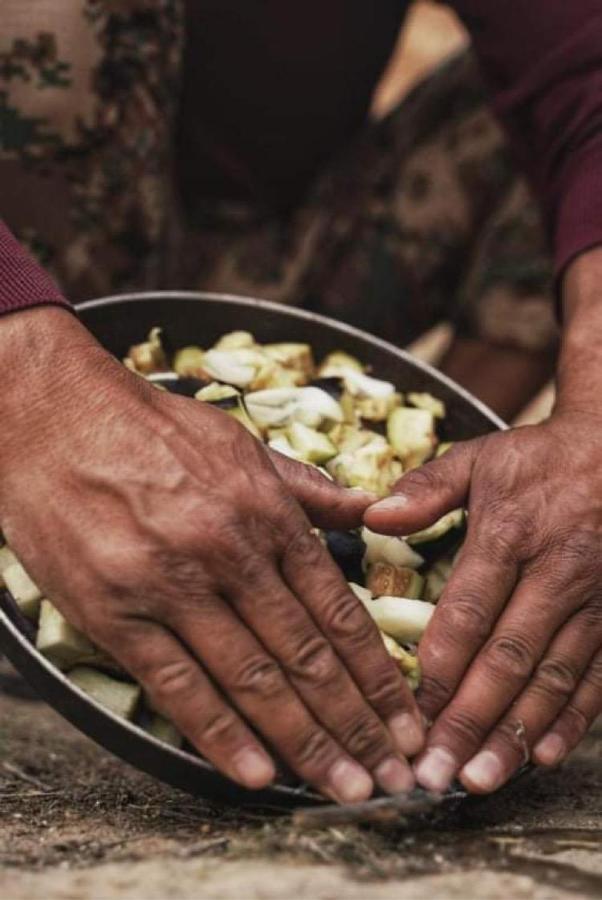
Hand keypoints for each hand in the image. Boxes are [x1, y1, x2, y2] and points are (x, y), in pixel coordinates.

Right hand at [0, 307, 423, 801]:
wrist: (52, 415)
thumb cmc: (150, 427)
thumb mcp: (238, 442)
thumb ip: (305, 486)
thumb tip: (366, 511)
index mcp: (265, 513)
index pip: (337, 610)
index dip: (378, 674)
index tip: (406, 718)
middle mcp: (228, 554)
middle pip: (306, 655)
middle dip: (358, 723)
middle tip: (395, 775)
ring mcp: (171, 587)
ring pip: (253, 680)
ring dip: (306, 742)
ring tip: (347, 788)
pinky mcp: (115, 613)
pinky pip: (177, 687)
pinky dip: (221, 736)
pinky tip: (259, 774)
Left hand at [365, 414, 601, 792]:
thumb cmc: (538, 460)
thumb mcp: (479, 459)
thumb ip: (425, 490)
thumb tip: (370, 517)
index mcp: (508, 534)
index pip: (468, 612)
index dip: (440, 668)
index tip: (410, 714)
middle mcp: (554, 572)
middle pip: (508, 657)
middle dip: (470, 719)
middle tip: (437, 771)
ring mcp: (593, 598)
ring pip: (553, 676)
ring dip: (515, 732)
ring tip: (481, 777)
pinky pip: (597, 674)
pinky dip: (572, 718)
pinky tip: (541, 753)